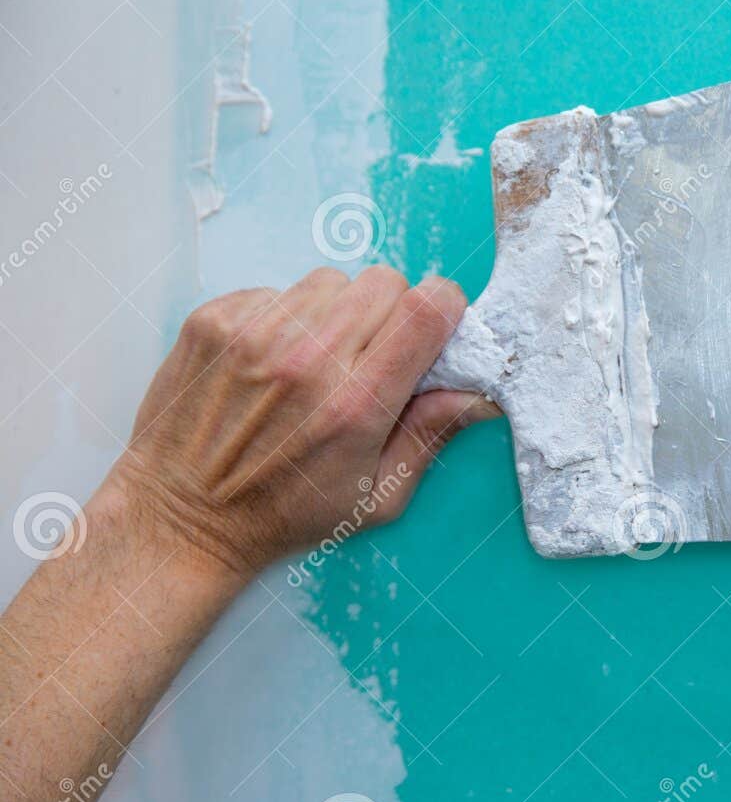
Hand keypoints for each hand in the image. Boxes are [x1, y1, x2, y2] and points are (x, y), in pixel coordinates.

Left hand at [104, 266, 498, 581]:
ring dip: (336, 311)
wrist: (179, 519)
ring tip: (316, 359)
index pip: (425, 308)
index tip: (436, 326)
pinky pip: (275, 290)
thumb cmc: (282, 515)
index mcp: (356, 404)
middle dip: (392, 311)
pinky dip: (283, 316)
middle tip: (372, 354)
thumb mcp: (376, 498)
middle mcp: (307, 359)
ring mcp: (254, 334)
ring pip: (329, 281)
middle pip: (384, 282)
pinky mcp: (213, 322)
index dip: (443, 307)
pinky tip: (270, 361)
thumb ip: (429, 436)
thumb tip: (480, 395)